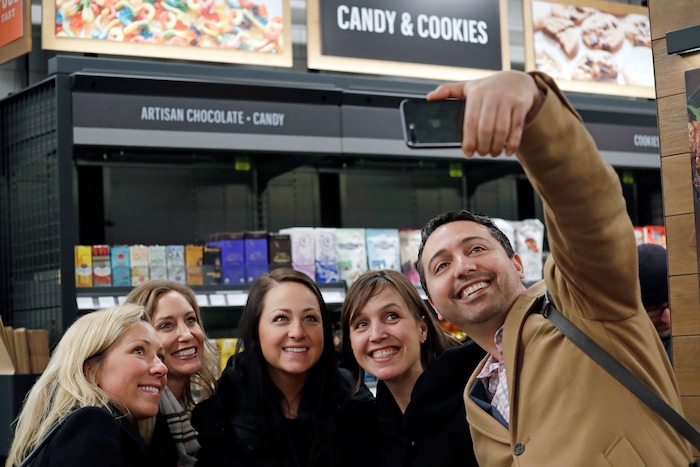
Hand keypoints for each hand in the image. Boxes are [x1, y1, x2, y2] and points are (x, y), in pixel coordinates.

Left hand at [426, 71, 543, 157]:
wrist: (516, 80)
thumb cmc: (488, 88)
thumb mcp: (468, 87)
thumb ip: (448, 91)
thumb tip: (429, 98)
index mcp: (476, 93)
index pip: (470, 122)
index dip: (469, 141)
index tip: (467, 153)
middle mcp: (493, 96)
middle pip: (486, 129)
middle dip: (483, 146)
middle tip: (481, 153)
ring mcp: (508, 100)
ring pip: (502, 131)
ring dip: (496, 147)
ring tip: (493, 153)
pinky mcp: (521, 105)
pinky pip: (516, 129)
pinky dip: (512, 144)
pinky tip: (507, 151)